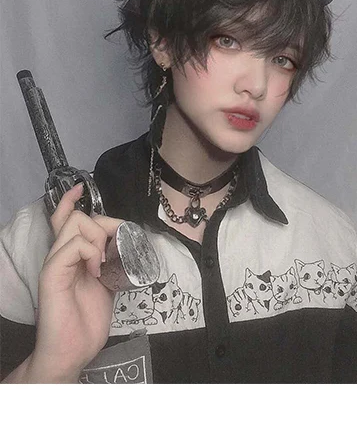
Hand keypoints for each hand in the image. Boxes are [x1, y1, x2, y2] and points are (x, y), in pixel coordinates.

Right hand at [24, 183, 123, 381]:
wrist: (72, 350)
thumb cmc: (88, 320)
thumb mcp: (107, 283)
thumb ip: (110, 261)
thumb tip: (123, 243)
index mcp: (70, 256)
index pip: (66, 219)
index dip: (72, 202)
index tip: (79, 187)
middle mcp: (59, 255)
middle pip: (80, 217)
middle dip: (106, 226)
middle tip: (113, 255)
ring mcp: (54, 263)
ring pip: (77, 225)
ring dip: (99, 239)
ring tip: (103, 265)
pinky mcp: (52, 274)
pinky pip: (73, 245)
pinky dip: (92, 253)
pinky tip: (96, 272)